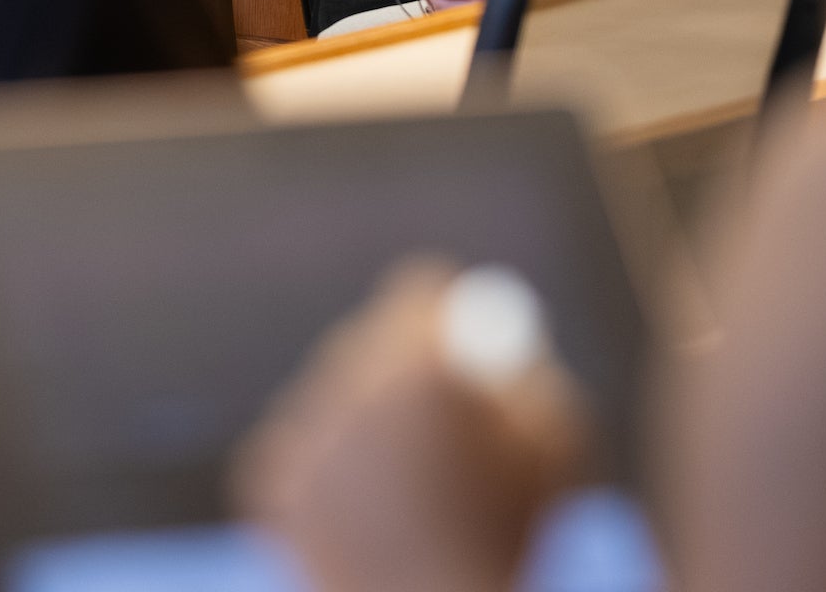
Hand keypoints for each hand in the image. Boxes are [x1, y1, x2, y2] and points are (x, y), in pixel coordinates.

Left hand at [234, 261, 586, 591]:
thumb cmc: (514, 536)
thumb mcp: (559, 443)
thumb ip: (526, 373)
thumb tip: (490, 329)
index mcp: (419, 365)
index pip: (419, 289)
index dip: (446, 310)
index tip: (458, 325)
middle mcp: (345, 383)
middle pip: (365, 338)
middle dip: (400, 363)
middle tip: (429, 395)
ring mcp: (298, 430)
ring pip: (330, 395)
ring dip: (364, 421)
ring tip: (410, 490)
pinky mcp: (266, 477)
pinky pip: (302, 448)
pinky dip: (330, 473)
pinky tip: (366, 518)